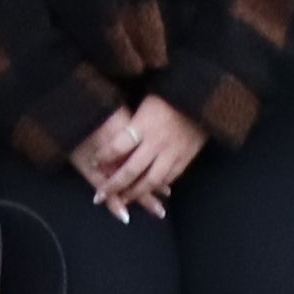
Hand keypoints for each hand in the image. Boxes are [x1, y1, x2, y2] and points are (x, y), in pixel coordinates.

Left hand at [74, 97, 205, 217]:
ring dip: (134, 193)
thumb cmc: (168, 93)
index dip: (104, 156)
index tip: (94, 162)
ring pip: (151, 181)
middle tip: (100, 196)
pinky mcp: (186, 158)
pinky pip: (169, 179)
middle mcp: (157, 142)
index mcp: (144, 125)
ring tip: (122, 200)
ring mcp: (173, 153)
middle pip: (132, 170)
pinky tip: (147, 191)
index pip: (119, 146)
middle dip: (114, 185)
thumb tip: (108, 132)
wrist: (200, 95)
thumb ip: (129, 120)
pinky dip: (157, 187)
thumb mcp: (144, 101)